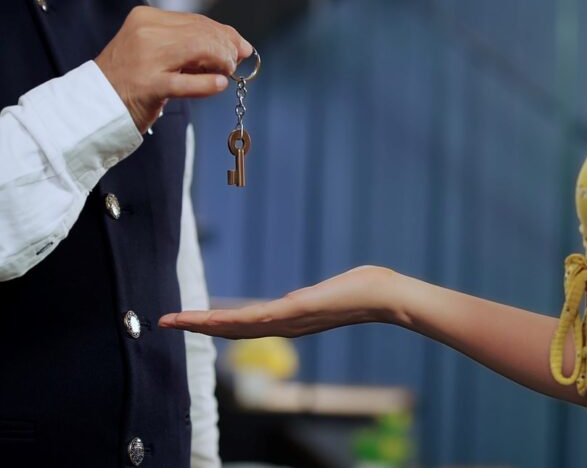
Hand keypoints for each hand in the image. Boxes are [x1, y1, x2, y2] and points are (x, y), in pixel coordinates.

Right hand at [94, 6, 252, 132]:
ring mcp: (146, 58)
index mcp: (146, 18)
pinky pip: (187, 82)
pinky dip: (208, 84)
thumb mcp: (159, 52)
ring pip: (199, 49)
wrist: (94, 104)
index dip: (225, 34)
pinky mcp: (149, 85)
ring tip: (225, 74)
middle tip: (235, 65)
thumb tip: (240, 46)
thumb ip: (193, 45)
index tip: (241, 48)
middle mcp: (145, 32)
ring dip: (222, 63)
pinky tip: (219, 84)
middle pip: (202, 33)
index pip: (197, 20)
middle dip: (227, 48)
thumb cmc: (132, 79)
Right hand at [159, 266, 400, 338]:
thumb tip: (300, 298)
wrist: (385, 296)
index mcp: (289, 321)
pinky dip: (229, 320)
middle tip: (167, 322)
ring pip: (237, 327)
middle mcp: (284, 326)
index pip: (244, 326)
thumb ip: (307, 299)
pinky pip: (255, 318)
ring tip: (175, 320)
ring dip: (204, 324)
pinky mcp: (294, 312)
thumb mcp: (327, 294)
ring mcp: (288, 321)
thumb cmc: (365, 290)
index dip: (215, 325)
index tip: (190, 320)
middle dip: (198, 327)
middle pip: (232, 330)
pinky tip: (208, 318)